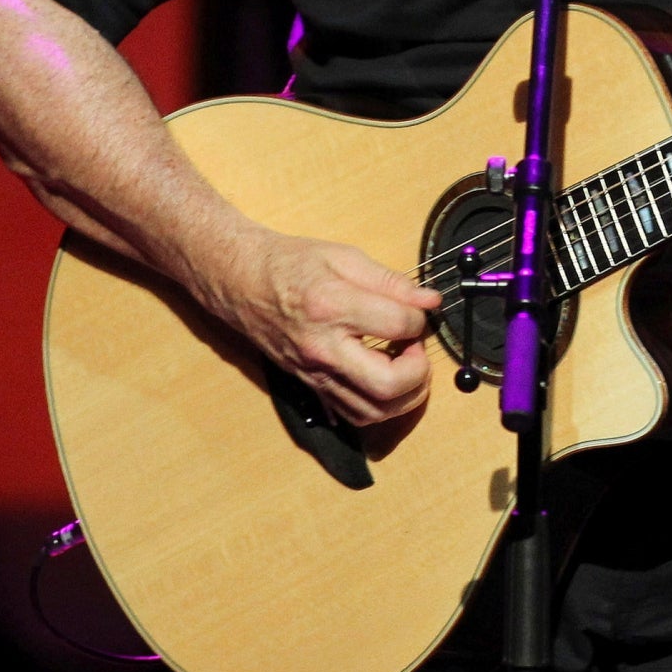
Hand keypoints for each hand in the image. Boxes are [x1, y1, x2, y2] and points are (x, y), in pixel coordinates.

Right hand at [210, 232, 443, 426]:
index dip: (420, 318)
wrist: (242, 282)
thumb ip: (391, 282)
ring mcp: (315, 373)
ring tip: (407, 366)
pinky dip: (380, 407)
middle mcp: (323, 348)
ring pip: (373, 411)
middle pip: (388, 385)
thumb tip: (430, 301)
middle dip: (419, 371)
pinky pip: (353, 415)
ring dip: (405, 396)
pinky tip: (386, 381)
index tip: (419, 309)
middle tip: (418, 348)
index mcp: (332, 307)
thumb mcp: (344, 257)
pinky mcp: (310, 386)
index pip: (398, 325)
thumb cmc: (291, 264)